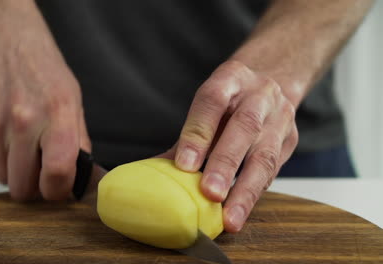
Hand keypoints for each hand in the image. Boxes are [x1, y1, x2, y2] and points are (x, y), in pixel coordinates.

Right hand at [0, 1, 90, 200]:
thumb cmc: (40, 62)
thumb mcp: (73, 96)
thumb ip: (77, 139)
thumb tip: (82, 175)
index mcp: (57, 113)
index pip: (57, 174)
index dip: (59, 191)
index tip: (60, 189)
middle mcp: (22, 121)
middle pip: (23, 187)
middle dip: (35, 187)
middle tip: (42, 171)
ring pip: (3, 176)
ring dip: (16, 169)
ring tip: (25, 144)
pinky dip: (0, 155)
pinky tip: (8, 132)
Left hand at [163, 60, 297, 231]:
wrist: (273, 80)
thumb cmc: (232, 98)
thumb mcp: (209, 103)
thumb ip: (188, 136)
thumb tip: (155, 171)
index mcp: (230, 79)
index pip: (212, 102)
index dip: (198, 134)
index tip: (184, 165)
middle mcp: (258, 95)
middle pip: (244, 127)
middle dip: (225, 164)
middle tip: (210, 194)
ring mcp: (280, 116)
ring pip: (265, 154)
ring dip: (246, 190)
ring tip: (231, 218)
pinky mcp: (291, 139)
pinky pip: (274, 169)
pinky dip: (256, 192)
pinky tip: (242, 210)